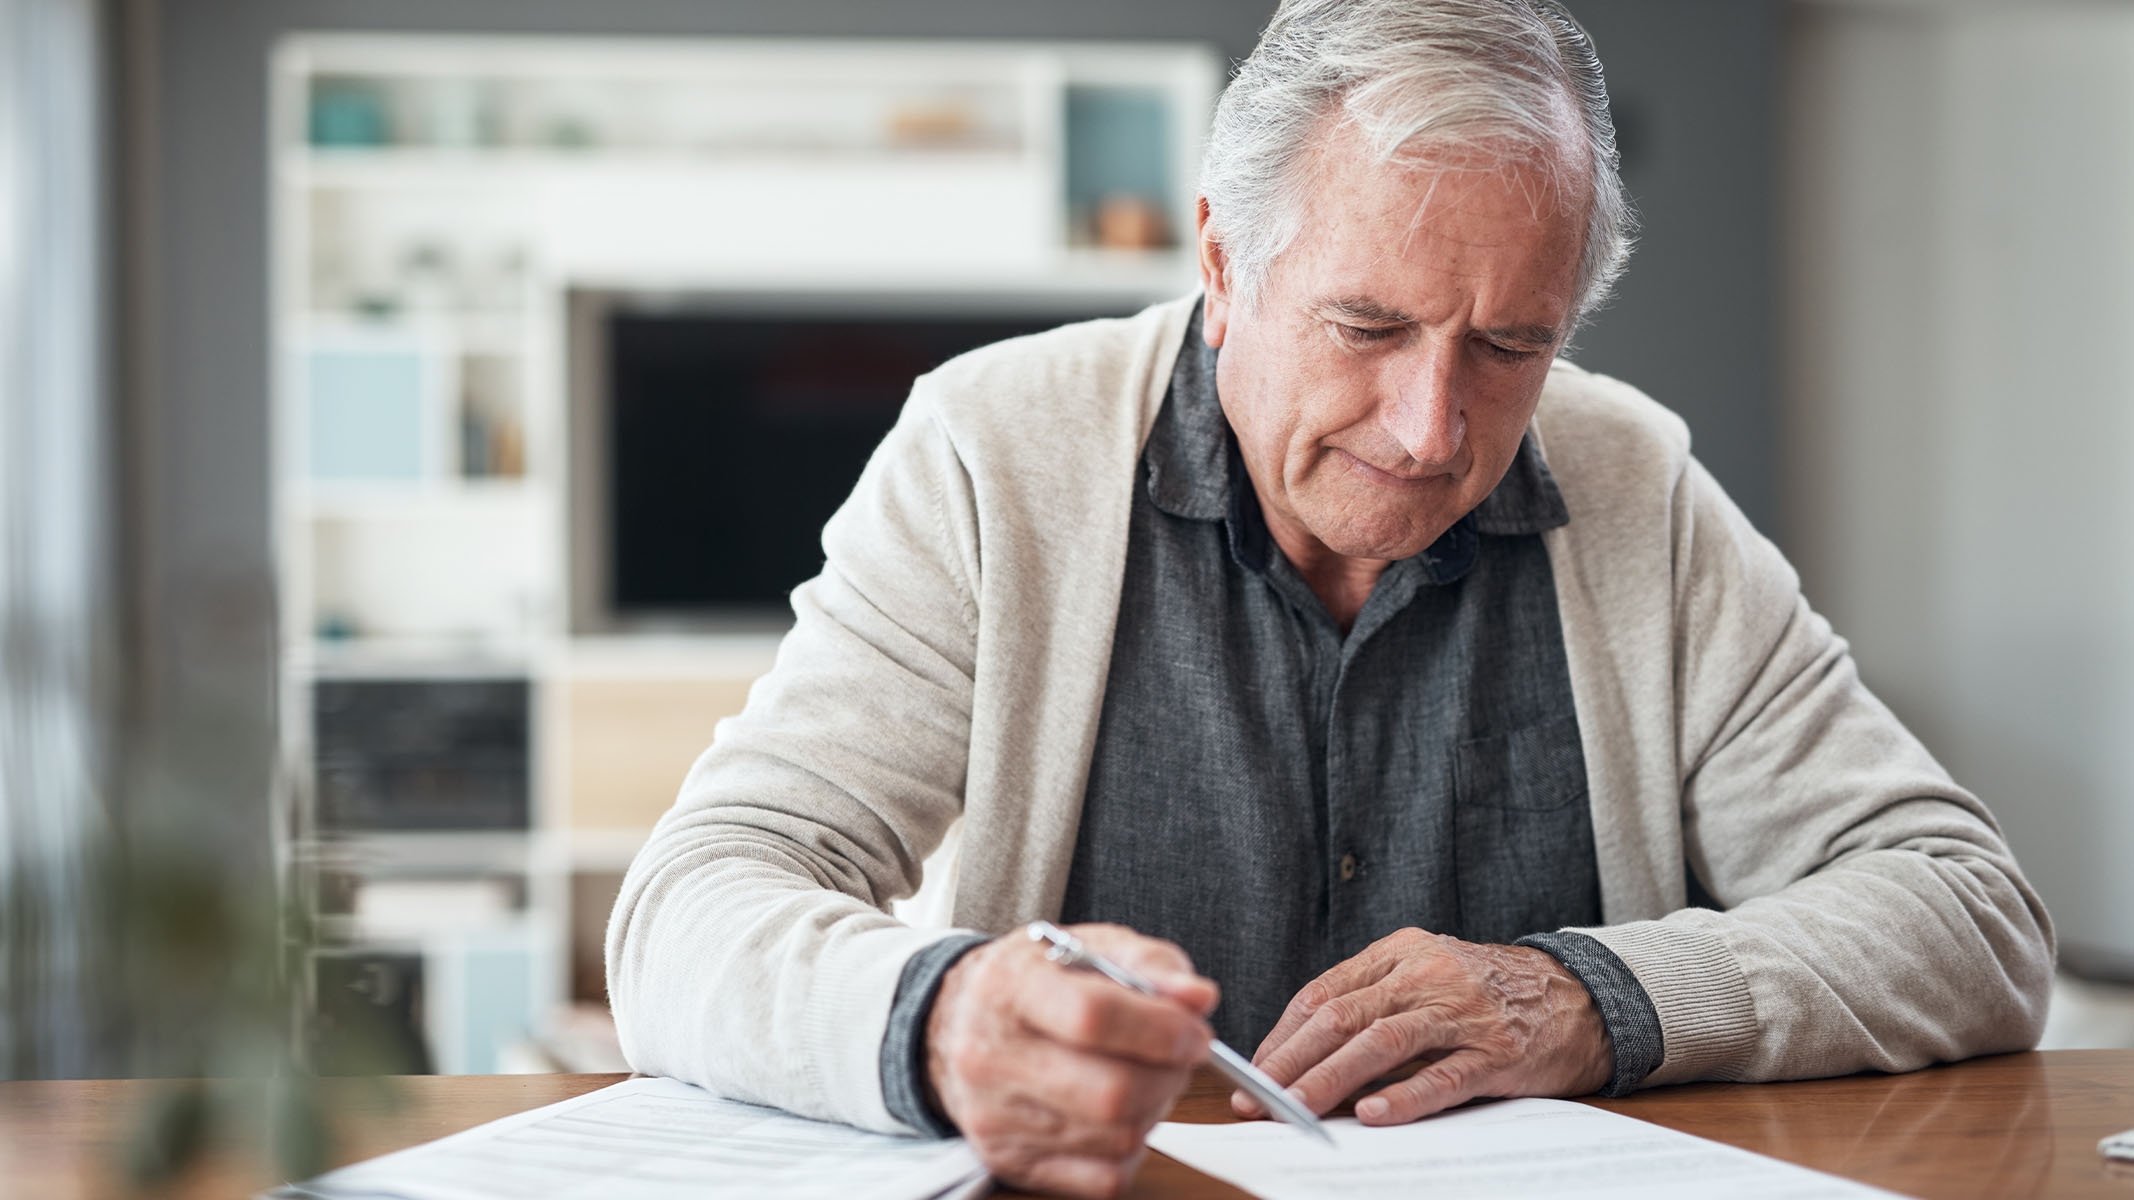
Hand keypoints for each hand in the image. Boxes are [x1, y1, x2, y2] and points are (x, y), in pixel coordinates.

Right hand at [926, 923, 1217, 1197]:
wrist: (955, 1023)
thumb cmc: (1031, 982)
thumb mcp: (1086, 947)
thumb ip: (1149, 964)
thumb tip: (1198, 998)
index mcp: (1010, 988)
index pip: (1092, 1017)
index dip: (1161, 1030)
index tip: (1195, 1033)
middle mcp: (991, 1056)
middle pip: (1111, 1092)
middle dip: (1169, 1076)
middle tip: (1178, 1057)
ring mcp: (995, 1116)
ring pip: (1116, 1137)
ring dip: (1154, 1110)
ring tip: (1145, 1077)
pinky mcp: (1010, 1161)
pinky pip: (1104, 1178)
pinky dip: (1131, 1149)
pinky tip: (1120, 1114)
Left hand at [1233, 927, 1609, 1125]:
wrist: (1578, 996)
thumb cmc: (1486, 993)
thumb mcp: (1425, 976)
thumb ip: (1372, 1001)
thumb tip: (1301, 1053)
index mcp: (1400, 952)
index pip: (1324, 993)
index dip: (1284, 1035)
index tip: (1253, 1071)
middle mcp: (1427, 975)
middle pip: (1343, 1016)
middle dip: (1292, 1061)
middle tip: (1258, 1098)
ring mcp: (1463, 1013)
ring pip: (1382, 1044)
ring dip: (1330, 1080)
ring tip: (1296, 1109)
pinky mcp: (1497, 1052)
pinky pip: (1442, 1078)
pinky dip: (1403, 1098)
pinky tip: (1371, 1115)